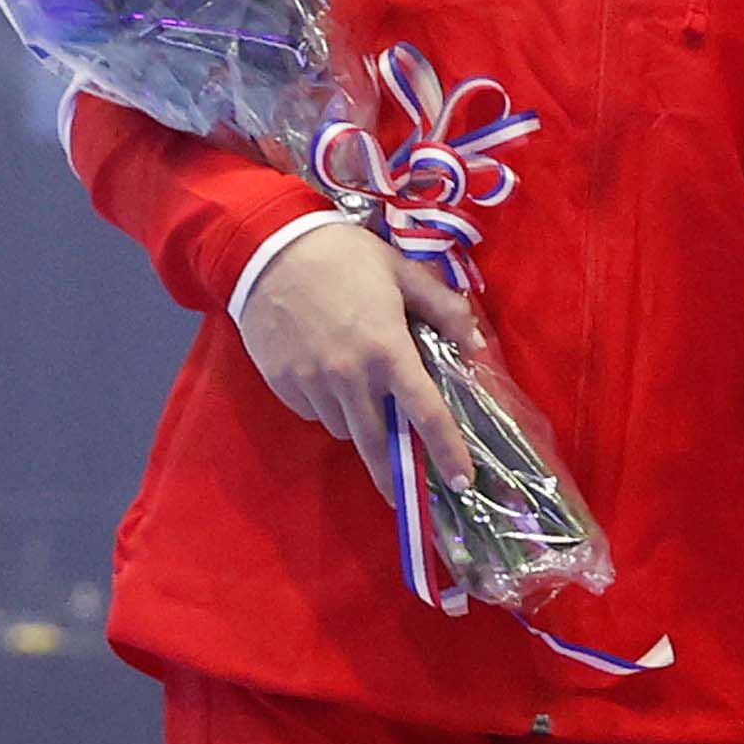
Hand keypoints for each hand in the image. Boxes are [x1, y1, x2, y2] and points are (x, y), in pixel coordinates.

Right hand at [236, 220, 482, 506]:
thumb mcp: (403, 272)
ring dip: (359, 424)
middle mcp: (350, 376)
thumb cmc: (344, 256)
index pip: (425, 414)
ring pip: (344, 427)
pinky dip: (327, 407)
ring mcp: (311, 383)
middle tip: (406, 495)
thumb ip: (444, 310)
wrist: (268, 248)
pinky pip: (313, 412)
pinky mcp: (282, 383)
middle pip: (376, 442)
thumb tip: (475, 343)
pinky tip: (328, 377)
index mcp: (388, 351)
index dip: (446, 451)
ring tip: (362, 395)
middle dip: (393, 475)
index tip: (461, 482)